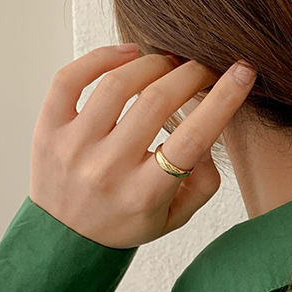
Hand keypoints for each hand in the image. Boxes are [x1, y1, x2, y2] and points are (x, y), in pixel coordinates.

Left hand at [29, 44, 256, 248]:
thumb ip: (203, 183)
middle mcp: (109, 169)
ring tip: (168, 64)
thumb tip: (211, 136)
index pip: (193, 139)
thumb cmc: (126, 222)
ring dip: (153, 64)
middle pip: (158, 101)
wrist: (67, 236)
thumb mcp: (175, 218)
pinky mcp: (49, 127)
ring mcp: (75, 145)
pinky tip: (128, 54)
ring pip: (118, 83)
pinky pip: (71, 77)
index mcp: (146, 194)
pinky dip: (103, 56)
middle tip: (203, 69)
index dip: (223, 100)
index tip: (242, 73)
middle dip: (191, 74)